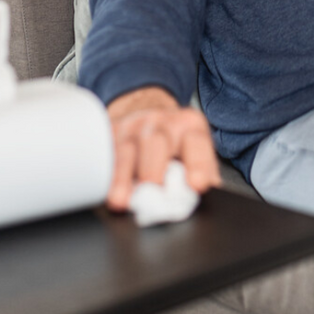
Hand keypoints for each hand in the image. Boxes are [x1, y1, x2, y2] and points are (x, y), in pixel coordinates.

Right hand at [105, 87, 220, 211]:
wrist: (144, 113)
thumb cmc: (174, 142)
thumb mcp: (194, 150)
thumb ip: (204, 174)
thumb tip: (208, 200)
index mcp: (190, 125)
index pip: (196, 141)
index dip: (198, 163)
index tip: (196, 185)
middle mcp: (160, 122)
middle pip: (156, 142)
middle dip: (154, 169)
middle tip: (155, 193)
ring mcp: (132, 126)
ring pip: (127, 149)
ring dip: (124, 177)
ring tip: (123, 201)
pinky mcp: (109, 134)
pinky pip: (106, 155)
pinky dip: (106, 177)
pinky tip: (107, 193)